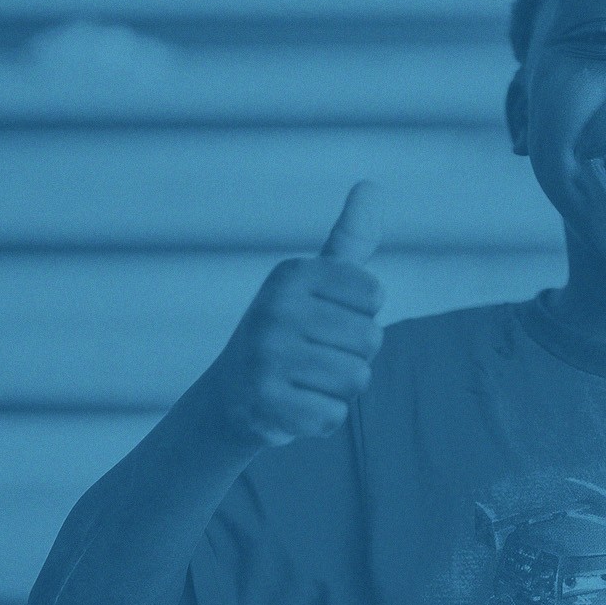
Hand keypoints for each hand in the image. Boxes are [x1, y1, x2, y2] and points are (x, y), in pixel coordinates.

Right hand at [199, 182, 387, 449]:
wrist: (231, 396)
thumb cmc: (290, 330)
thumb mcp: (317, 281)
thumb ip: (351, 238)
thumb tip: (372, 185)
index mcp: (292, 273)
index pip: (374, 294)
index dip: (361, 314)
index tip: (327, 319)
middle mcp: (274, 308)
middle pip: (371, 340)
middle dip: (354, 357)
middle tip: (315, 356)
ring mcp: (265, 355)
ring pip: (356, 380)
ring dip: (340, 389)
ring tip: (306, 380)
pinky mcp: (263, 402)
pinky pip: (333, 416)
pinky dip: (322, 419)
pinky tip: (295, 406)